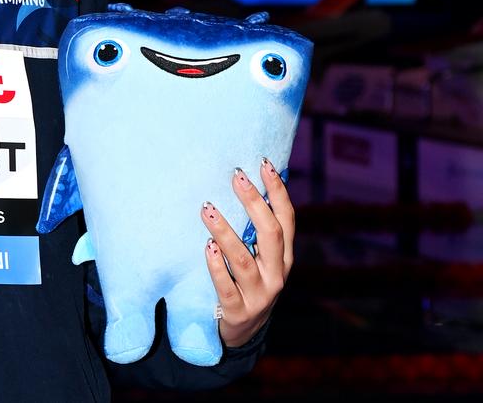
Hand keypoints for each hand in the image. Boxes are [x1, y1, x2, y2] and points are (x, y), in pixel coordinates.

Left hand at [200, 157, 294, 347]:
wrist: (242, 329)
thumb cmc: (245, 280)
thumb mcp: (258, 256)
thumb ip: (254, 228)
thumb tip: (244, 181)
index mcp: (283, 257)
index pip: (286, 220)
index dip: (278, 192)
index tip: (263, 164)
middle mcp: (276, 274)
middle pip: (270, 234)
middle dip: (254, 202)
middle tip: (236, 176)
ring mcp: (259, 294)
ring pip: (243, 259)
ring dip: (225, 232)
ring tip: (207, 209)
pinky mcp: (238, 310)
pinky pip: (226, 286)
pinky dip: (216, 266)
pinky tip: (206, 247)